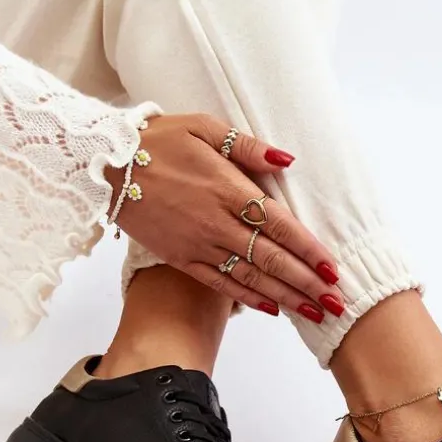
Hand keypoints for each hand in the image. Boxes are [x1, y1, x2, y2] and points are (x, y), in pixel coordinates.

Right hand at [105, 113, 342, 320]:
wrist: (105, 164)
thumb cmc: (158, 140)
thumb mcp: (204, 127)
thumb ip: (248, 147)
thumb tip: (286, 161)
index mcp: (228, 188)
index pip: (279, 226)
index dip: (309, 250)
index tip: (333, 269)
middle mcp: (217, 222)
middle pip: (271, 259)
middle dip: (307, 283)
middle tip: (336, 303)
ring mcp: (197, 244)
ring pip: (250, 277)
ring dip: (285, 297)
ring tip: (314, 314)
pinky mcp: (179, 257)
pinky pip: (219, 283)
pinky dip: (247, 297)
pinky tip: (271, 309)